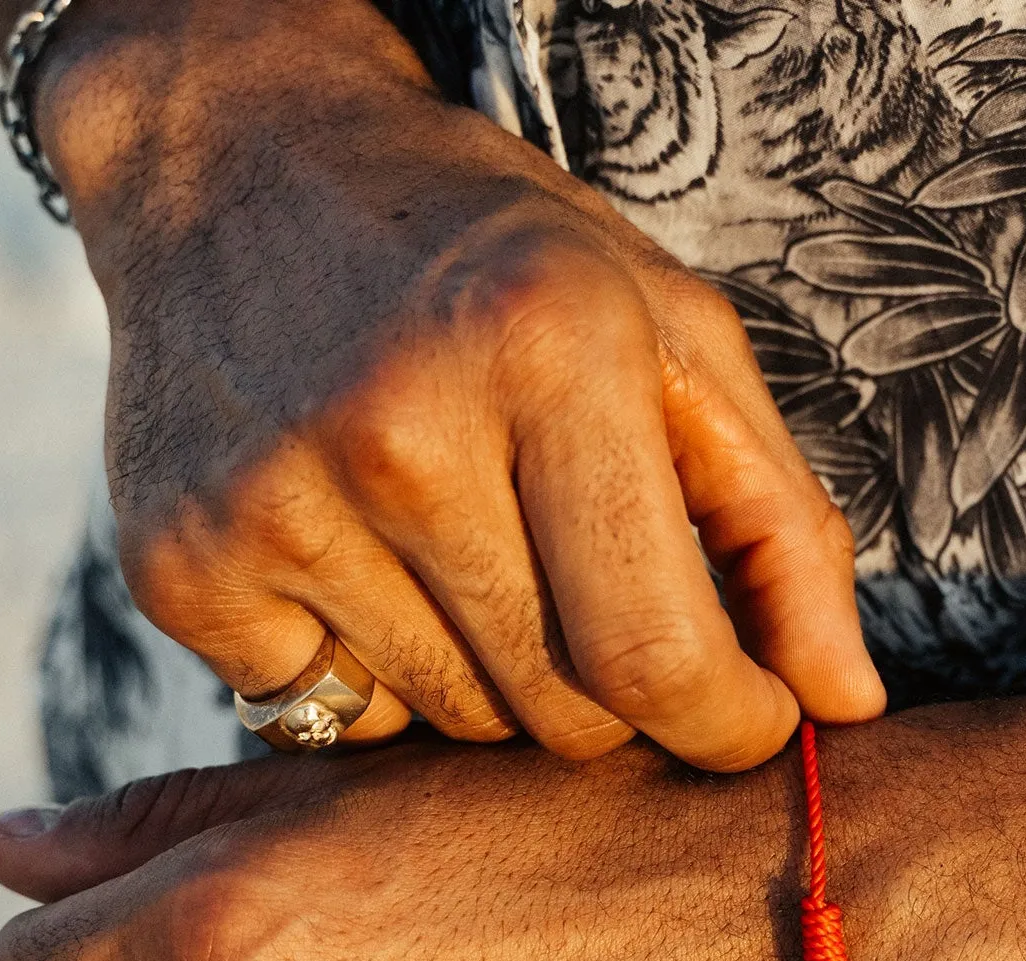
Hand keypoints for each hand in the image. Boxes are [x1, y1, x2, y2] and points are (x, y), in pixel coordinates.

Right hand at [35, 0, 883, 769]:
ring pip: (457, 728)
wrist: (239, 167)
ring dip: (498, 680)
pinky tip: (372, 568)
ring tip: (475, 554)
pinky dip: (381, 679)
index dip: (728, 726)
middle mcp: (399, 431)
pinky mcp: (180, 567)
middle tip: (592, 597)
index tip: (745, 718)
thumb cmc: (493, 259)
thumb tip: (845, 703)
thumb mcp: (671, 336)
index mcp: (551, 354)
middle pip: (559, 715)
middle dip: (614, 697)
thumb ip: (779, 526)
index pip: (657, 654)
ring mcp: (274, 504)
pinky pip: (337, 720)